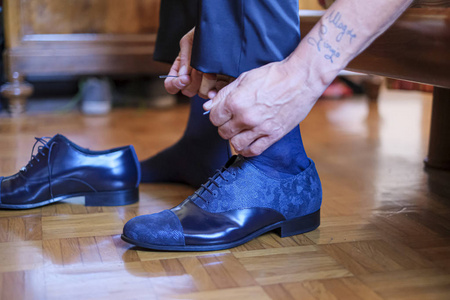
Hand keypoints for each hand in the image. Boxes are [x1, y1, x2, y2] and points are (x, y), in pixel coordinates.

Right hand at [164, 28, 231, 98]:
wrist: (223, 30)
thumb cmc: (204, 33)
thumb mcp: (191, 40)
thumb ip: (185, 56)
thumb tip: (183, 76)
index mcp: (181, 69)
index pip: (171, 85)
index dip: (176, 84)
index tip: (186, 78)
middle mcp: (192, 78)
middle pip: (187, 91)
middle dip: (193, 82)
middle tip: (201, 69)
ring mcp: (206, 82)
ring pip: (201, 93)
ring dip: (206, 84)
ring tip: (212, 71)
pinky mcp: (220, 83)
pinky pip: (216, 93)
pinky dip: (216, 90)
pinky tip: (218, 83)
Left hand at [204, 61, 320, 156]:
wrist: (301, 79)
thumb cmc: (274, 75)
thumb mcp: (245, 78)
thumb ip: (224, 93)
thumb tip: (207, 105)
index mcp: (236, 101)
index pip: (214, 118)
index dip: (216, 115)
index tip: (222, 113)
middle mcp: (245, 117)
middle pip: (223, 132)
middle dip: (225, 126)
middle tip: (232, 120)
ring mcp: (260, 128)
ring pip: (236, 144)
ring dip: (235, 139)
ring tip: (240, 131)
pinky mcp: (273, 135)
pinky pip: (254, 151)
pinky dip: (247, 149)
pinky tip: (248, 142)